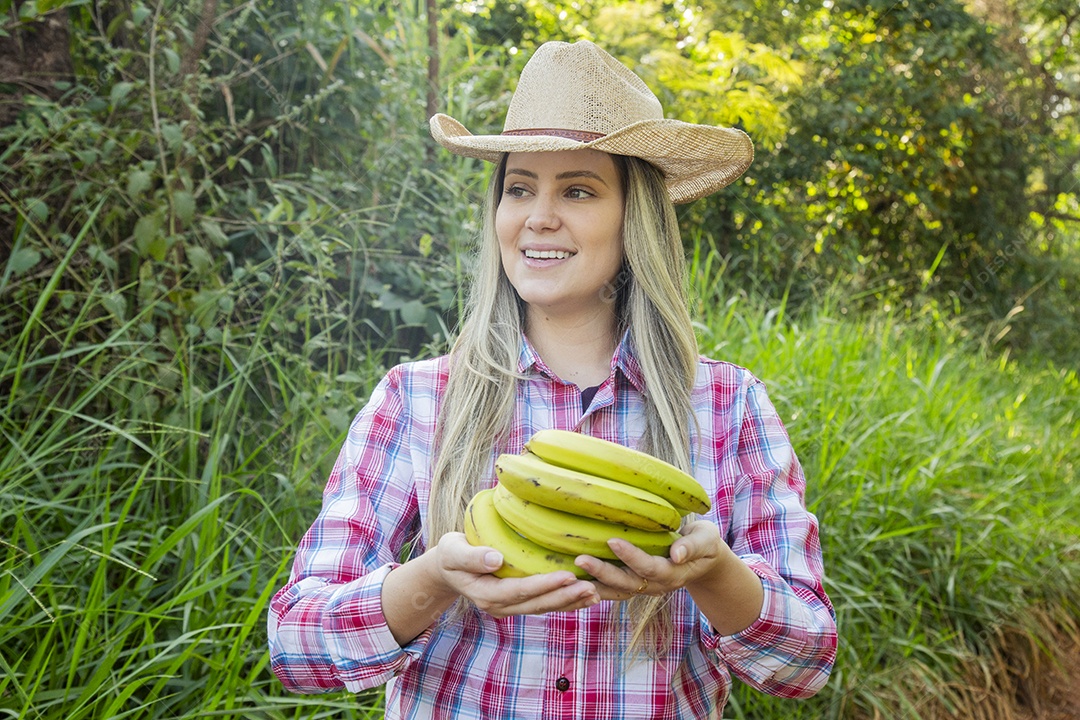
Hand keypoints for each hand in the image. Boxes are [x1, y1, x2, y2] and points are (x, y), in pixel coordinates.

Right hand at [434, 532, 599, 617]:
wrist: (448, 569)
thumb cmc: (451, 555)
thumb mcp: (453, 551)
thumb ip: (472, 557)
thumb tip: (496, 559)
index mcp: (487, 595)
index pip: (520, 591)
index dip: (544, 585)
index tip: (567, 576)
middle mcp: (501, 606)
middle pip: (537, 604)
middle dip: (565, 596)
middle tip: (590, 587)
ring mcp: (511, 607)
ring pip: (544, 607)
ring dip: (570, 602)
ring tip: (595, 593)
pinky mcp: (519, 602)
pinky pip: (545, 604)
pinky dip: (566, 601)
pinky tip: (586, 597)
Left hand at [574, 520, 732, 600]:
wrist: (703, 562)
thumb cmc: (704, 544)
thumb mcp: (706, 540)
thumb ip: (693, 546)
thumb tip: (678, 553)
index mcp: (673, 574)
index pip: (649, 567)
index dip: (631, 556)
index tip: (612, 540)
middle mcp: (655, 585)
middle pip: (626, 583)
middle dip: (603, 573)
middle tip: (580, 559)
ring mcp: (642, 587)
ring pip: (614, 591)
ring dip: (592, 584)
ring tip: (568, 575)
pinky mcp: (632, 584)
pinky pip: (611, 590)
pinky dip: (592, 588)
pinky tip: (571, 580)